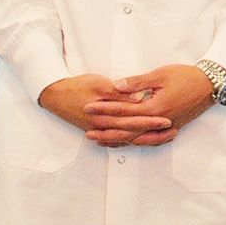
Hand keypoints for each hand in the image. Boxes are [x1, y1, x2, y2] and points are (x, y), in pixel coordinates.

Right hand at [39, 74, 173, 147]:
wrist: (55, 95)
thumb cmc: (77, 86)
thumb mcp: (99, 84)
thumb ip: (119, 93)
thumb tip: (138, 98)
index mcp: (106, 116)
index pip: (133, 120)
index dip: (151, 120)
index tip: (167, 120)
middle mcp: (104, 127)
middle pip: (132, 132)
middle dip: (152, 131)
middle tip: (170, 130)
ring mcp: (100, 130)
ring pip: (125, 138)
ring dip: (143, 138)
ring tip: (161, 137)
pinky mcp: (96, 129)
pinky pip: (116, 139)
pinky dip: (129, 140)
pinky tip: (138, 140)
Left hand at [82, 64, 216, 146]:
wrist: (210, 86)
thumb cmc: (187, 77)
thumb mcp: (161, 75)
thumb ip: (137, 82)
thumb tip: (117, 86)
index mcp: (154, 108)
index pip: (123, 110)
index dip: (105, 109)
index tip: (89, 107)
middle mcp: (158, 122)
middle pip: (127, 129)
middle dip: (106, 129)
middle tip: (87, 131)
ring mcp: (164, 128)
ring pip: (136, 138)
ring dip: (117, 139)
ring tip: (100, 141)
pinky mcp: (170, 128)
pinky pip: (148, 139)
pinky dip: (135, 141)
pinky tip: (126, 143)